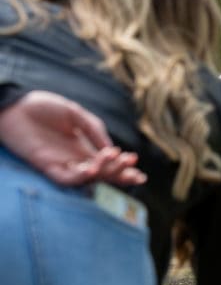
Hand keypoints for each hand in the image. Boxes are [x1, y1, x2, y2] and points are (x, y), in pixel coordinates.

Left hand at [0, 90, 146, 186]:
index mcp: (85, 148)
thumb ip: (95, 130)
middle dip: (121, 174)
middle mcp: (76, 159)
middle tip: (134, 169)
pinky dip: (80, 177)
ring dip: (104, 172)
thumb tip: (112, 149)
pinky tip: (92, 169)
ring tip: (115, 159)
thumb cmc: (44, 107)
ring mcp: (62, 164)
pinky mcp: (47, 166)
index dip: (124, 170)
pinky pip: (66, 178)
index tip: (140, 172)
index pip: (109, 165)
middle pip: (103, 175)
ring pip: (88, 178)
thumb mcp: (77, 114)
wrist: (16, 105)